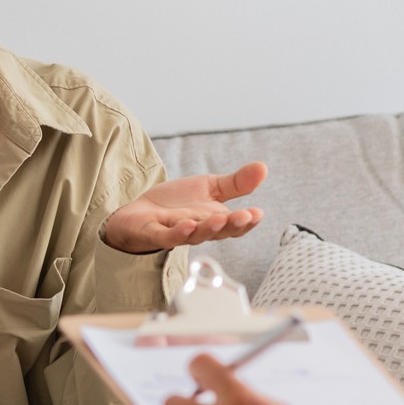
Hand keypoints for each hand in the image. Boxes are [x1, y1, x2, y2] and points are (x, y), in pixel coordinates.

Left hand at [101, 162, 267, 253]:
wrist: (140, 212)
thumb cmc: (177, 204)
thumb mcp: (209, 188)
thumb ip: (236, 182)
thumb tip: (263, 167)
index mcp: (215, 221)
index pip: (235, 226)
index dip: (247, 222)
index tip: (258, 212)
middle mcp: (199, 230)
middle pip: (219, 232)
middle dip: (232, 225)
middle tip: (245, 216)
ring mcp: (177, 233)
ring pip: (195, 235)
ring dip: (208, 228)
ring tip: (219, 218)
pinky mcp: (154, 234)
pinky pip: (167, 237)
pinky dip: (177, 233)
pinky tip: (186, 224)